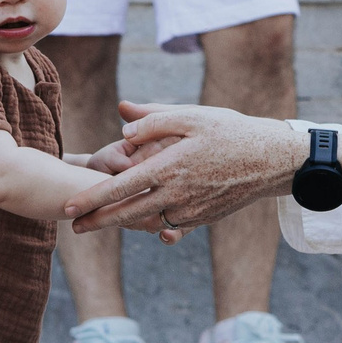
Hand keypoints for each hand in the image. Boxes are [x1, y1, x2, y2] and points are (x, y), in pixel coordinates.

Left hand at [62, 102, 296, 233]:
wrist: (273, 161)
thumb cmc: (231, 131)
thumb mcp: (192, 115)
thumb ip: (154, 119)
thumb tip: (124, 124)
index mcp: (170, 167)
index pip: (120, 187)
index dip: (92, 199)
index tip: (68, 207)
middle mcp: (177, 194)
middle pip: (127, 214)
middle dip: (98, 222)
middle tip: (74, 228)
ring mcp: (190, 211)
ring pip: (147, 223)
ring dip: (123, 224)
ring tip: (101, 223)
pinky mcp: (203, 218)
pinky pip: (171, 227)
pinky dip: (153, 226)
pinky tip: (144, 224)